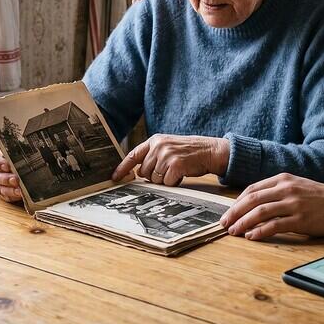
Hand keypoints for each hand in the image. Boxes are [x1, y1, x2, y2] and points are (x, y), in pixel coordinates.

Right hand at [0, 144, 21, 201]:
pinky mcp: (2, 192)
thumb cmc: (16, 150)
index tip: (7, 165)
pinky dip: (12, 196)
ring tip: (19, 190)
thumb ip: (11, 148)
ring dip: (9, 190)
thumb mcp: (13, 146)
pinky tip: (20, 194)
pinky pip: (5, 196)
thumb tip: (10, 153)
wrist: (23, 158)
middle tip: (15, 179)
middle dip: (4, 178)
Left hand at [112, 134, 229, 185]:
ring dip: (165, 180)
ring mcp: (166, 155)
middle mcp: (158, 146)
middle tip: (168, 170)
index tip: (115, 177)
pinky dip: (174, 183)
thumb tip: (138, 173)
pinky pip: (166, 183)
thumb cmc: (188, 152)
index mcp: (155, 140)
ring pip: (155, 179)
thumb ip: (152, 156)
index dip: (122, 168)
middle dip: (154, 176)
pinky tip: (181, 174)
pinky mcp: (175, 165)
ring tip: (176, 170)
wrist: (209, 151)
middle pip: (144, 172)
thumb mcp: (168, 147)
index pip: (133, 155)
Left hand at [220, 173, 323, 239]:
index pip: (252, 189)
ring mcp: (293, 203)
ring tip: (234, 232)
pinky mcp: (301, 219)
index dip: (236, 202)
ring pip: (260, 212)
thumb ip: (276, 191)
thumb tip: (253, 205)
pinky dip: (260, 231)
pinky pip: (275, 225)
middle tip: (224, 224)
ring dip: (243, 223)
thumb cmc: (319, 198)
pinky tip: (251, 237)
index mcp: (282, 179)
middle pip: (252, 200)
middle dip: (234, 213)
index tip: (228, 213)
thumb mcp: (296, 186)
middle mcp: (286, 189)